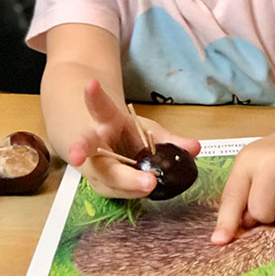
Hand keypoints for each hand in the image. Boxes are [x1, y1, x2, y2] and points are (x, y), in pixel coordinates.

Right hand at [69, 79, 199, 198]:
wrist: (101, 147)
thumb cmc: (124, 136)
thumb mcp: (144, 130)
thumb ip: (169, 140)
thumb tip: (195, 148)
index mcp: (106, 120)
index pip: (100, 107)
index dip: (95, 96)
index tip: (91, 83)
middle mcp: (94, 142)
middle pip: (87, 144)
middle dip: (81, 148)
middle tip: (78, 155)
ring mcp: (93, 166)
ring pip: (103, 174)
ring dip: (123, 182)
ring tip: (147, 186)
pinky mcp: (100, 185)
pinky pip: (116, 190)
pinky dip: (133, 191)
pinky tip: (147, 191)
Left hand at [211, 130, 274, 244]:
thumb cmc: (274, 159)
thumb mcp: (251, 169)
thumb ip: (239, 198)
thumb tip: (227, 236)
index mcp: (248, 160)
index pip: (233, 196)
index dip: (227, 221)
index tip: (220, 241)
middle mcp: (271, 160)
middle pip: (263, 213)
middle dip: (268, 215)